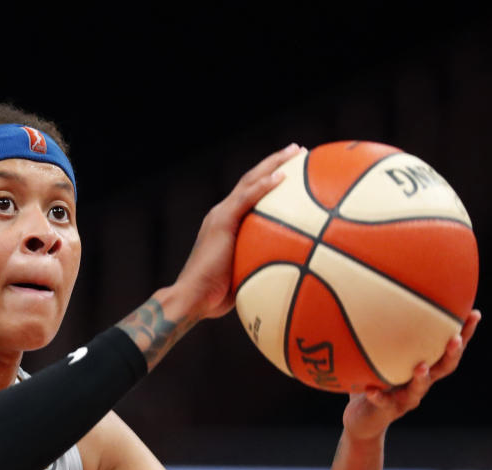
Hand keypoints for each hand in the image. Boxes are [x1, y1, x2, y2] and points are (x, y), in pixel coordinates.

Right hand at [173, 143, 302, 319]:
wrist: (192, 297)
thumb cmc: (216, 297)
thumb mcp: (243, 277)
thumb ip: (260, 267)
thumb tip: (289, 275)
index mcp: (226, 224)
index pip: (249, 195)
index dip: (269, 180)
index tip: (291, 170)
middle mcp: (222, 214)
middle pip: (251, 180)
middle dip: (275, 163)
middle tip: (299, 150)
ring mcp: (220, 216)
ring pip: (250, 181)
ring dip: (274, 164)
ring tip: (297, 151)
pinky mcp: (221, 222)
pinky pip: (246, 199)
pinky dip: (264, 186)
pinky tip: (283, 176)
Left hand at [343, 310, 481, 440]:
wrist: (364, 419)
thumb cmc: (375, 379)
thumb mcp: (381, 354)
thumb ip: (385, 332)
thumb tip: (382, 292)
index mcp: (425, 367)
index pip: (450, 349)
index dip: (465, 334)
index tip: (475, 313)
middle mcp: (421, 383)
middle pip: (444, 368)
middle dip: (452, 354)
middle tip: (455, 339)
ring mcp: (406, 398)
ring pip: (419, 390)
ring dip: (421, 378)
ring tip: (420, 367)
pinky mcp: (387, 410)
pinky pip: (384, 403)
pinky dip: (379, 396)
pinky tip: (372, 390)